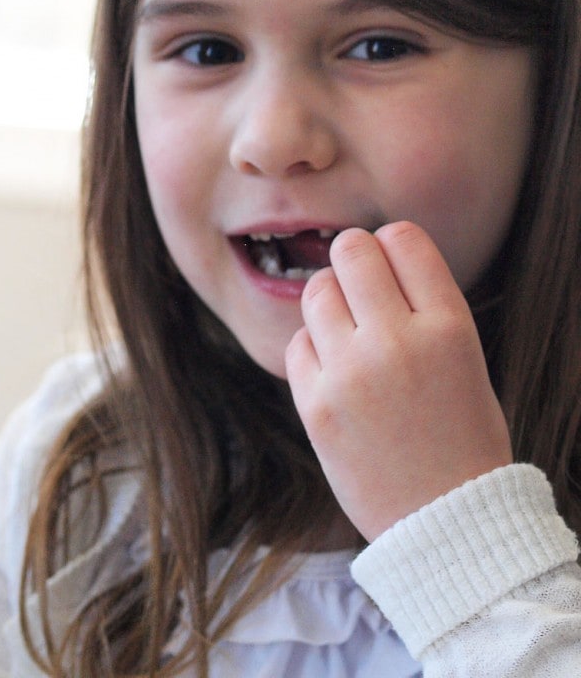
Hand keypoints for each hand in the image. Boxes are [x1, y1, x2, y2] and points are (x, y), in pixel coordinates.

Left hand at [285, 221, 511, 540]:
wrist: (447, 524)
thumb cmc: (461, 436)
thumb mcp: (465, 359)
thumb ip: (422, 306)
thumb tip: (369, 256)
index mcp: (449, 326)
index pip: (402, 237)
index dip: (390, 244)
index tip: (388, 265)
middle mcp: (399, 341)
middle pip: (350, 249)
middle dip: (350, 260)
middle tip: (357, 287)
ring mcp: (353, 373)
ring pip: (316, 290)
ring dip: (327, 301)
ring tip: (346, 333)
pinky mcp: (316, 405)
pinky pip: (296, 342)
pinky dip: (311, 348)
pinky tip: (334, 372)